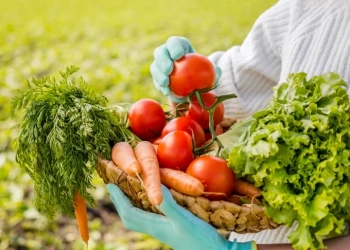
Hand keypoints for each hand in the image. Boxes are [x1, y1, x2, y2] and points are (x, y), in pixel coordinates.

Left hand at [107, 184, 255, 249]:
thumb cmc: (200, 239)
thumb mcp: (184, 220)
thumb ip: (168, 205)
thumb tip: (154, 187)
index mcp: (155, 227)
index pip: (129, 213)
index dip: (118, 199)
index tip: (109, 184)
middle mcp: (156, 228)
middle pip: (130, 217)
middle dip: (120, 202)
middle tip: (115, 187)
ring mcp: (164, 229)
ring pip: (140, 217)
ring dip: (131, 203)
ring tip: (129, 190)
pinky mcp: (172, 228)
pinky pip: (151, 216)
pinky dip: (145, 206)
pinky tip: (153, 199)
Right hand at [150, 36, 221, 102]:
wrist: (193, 88)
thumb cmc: (203, 76)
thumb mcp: (211, 73)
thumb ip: (215, 71)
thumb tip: (217, 71)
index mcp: (180, 47)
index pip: (174, 42)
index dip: (174, 47)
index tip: (178, 56)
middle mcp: (167, 54)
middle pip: (160, 52)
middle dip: (163, 60)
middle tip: (169, 70)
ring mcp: (160, 66)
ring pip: (155, 66)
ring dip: (159, 75)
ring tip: (166, 83)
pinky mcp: (158, 78)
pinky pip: (156, 81)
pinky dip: (161, 86)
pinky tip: (167, 91)